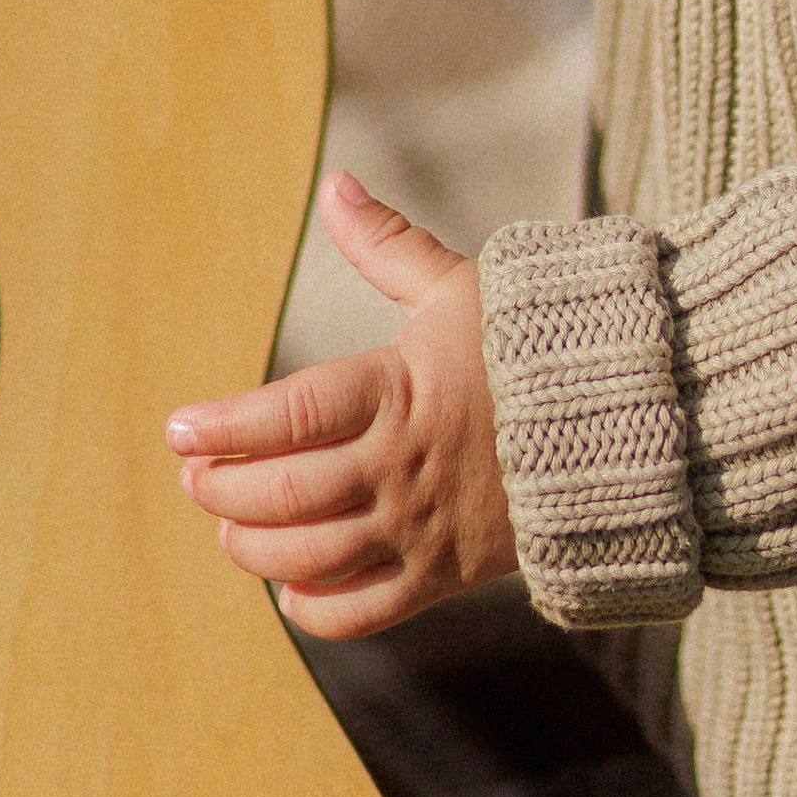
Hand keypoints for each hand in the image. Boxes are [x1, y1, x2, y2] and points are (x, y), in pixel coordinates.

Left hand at [166, 169, 519, 639]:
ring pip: (311, 556)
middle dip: (225, 489)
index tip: (179, 427)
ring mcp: (420, 528)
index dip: (224, 425)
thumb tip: (336, 185)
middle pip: (286, 494)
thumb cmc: (529, 346)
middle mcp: (400, 466)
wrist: (617, 424)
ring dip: (253, 547)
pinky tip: (290, 588)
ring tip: (226, 529)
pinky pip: (364, 610)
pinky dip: (316, 607)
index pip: (288, 416)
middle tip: (195, 476)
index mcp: (397, 390)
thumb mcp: (456, 285)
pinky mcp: (443, 575)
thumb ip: (386, 243)